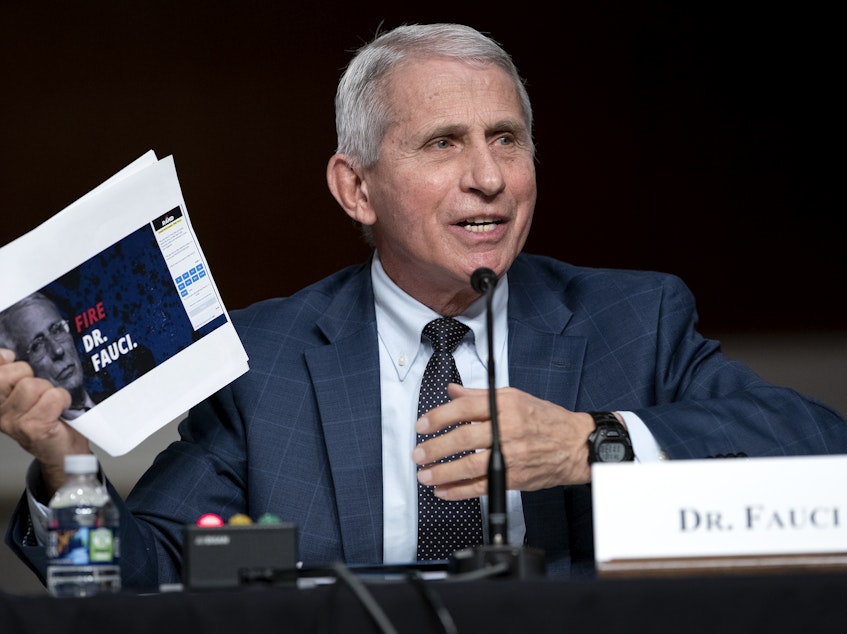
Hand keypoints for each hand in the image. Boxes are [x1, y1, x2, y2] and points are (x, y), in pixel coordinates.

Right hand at [0, 348, 90, 495]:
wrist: (65, 451)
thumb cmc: (50, 418)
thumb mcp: (29, 392)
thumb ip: (15, 374)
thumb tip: (5, 354)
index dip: (4, 362)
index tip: (13, 359)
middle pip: (8, 375)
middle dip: (30, 375)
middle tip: (41, 388)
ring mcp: (13, 422)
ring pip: (32, 385)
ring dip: (50, 390)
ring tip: (52, 402)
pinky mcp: (33, 428)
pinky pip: (52, 397)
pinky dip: (63, 399)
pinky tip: (62, 408)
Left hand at [412, 383, 595, 499]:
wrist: (575, 445)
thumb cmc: (546, 419)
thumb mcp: (514, 397)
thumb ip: (479, 396)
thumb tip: (453, 391)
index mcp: (505, 405)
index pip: (464, 408)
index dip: (438, 417)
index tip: (422, 425)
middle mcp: (507, 429)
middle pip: (463, 438)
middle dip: (435, 448)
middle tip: (418, 454)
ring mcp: (510, 455)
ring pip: (470, 465)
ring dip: (443, 472)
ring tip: (425, 475)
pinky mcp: (514, 477)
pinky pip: (481, 486)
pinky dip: (459, 491)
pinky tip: (444, 491)